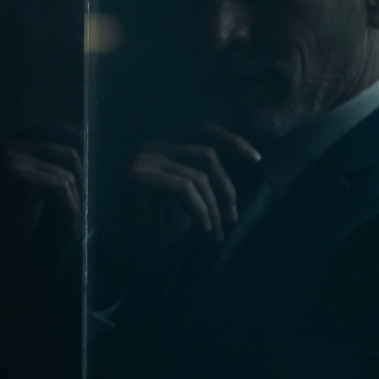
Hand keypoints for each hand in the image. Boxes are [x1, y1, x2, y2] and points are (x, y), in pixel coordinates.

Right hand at [0, 127, 84, 305]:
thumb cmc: (2, 220)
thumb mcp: (24, 184)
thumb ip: (44, 166)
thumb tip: (85, 154)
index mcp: (9, 141)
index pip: (56, 129)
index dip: (80, 146)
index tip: (93, 171)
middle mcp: (8, 143)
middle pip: (66, 151)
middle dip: (82, 180)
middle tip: (82, 207)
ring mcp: (11, 158)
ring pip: (66, 174)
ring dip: (75, 204)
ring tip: (70, 226)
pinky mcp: (18, 177)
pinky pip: (60, 188)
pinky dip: (70, 211)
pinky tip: (68, 231)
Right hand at [126, 124, 259, 257]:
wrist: (123, 248)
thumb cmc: (156, 225)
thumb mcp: (187, 196)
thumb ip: (204, 177)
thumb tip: (247, 165)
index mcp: (163, 145)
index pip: (202, 131)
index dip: (232, 141)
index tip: (256, 160)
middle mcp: (151, 145)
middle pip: (206, 153)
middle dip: (226, 188)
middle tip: (232, 218)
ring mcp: (143, 159)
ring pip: (198, 176)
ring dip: (213, 208)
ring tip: (215, 231)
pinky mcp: (138, 177)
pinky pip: (183, 188)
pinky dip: (199, 210)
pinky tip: (202, 228)